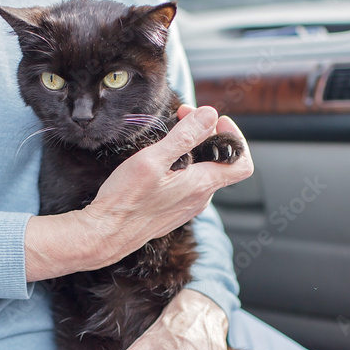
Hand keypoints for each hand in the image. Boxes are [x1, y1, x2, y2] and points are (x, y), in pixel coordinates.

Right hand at [25, 105, 252, 281]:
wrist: (106, 234)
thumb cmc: (127, 198)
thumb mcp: (155, 158)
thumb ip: (185, 136)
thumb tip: (210, 115)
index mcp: (202, 184)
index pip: (242, 163)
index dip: (236, 139)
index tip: (215, 124)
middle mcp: (200, 199)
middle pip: (220, 163)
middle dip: (205, 136)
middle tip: (181, 118)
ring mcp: (188, 208)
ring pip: (202, 174)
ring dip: (192, 151)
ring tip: (168, 139)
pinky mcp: (174, 213)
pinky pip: (188, 186)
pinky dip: (182, 168)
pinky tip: (160, 162)